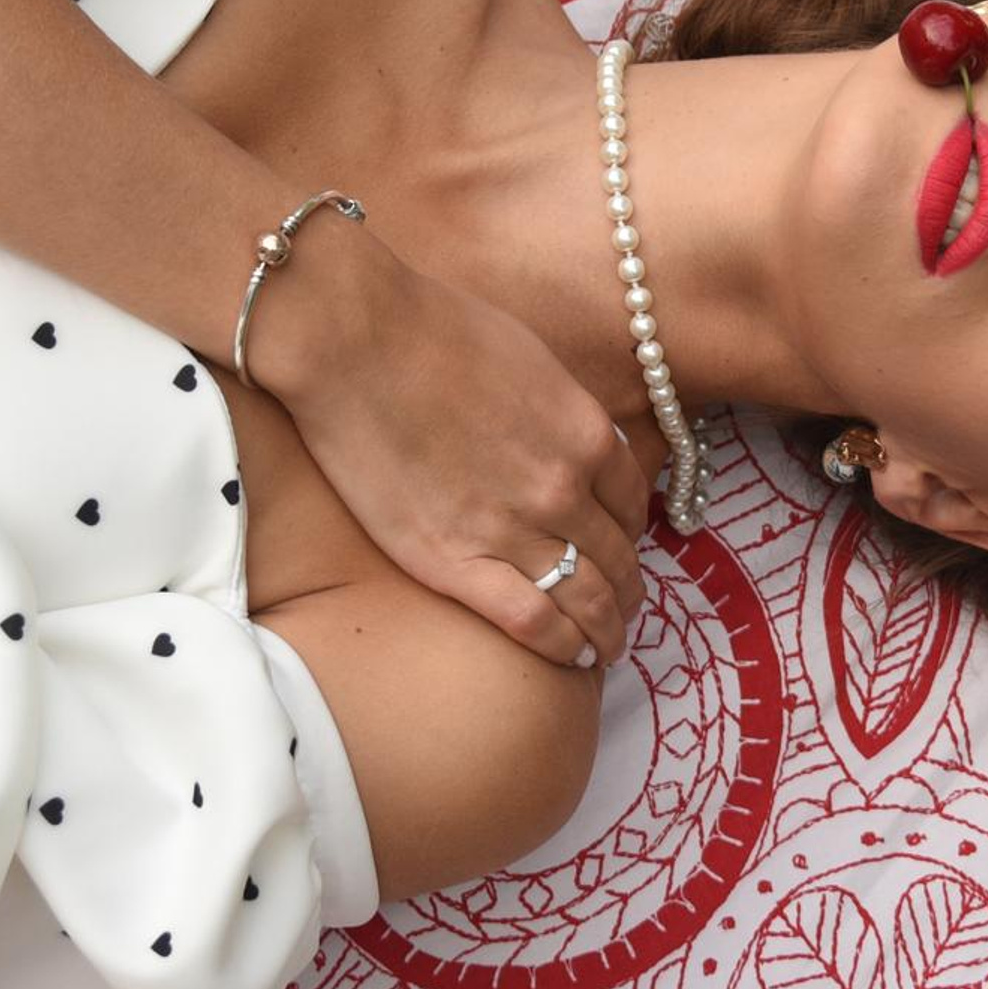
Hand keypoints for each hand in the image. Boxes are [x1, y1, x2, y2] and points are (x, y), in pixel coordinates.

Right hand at [261, 230, 653, 669]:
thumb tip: (573, 439)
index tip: (623, 549)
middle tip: (625, 611)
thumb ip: (561, 409)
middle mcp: (562, 488)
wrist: (354, 339)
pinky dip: (561, 647)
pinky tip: (571, 660)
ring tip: (606, 648)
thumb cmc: (431, 328)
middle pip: (617, 558)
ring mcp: (511, 529)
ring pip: (585, 600)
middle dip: (627, 591)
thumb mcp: (528, 357)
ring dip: (605, 630)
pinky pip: (531, 622)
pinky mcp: (452, 563)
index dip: (632, 533)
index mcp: (584, 434)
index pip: (633, 502)